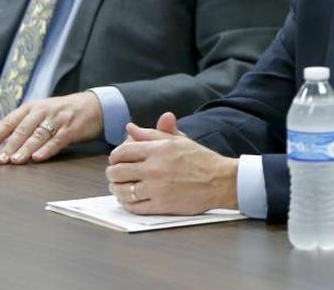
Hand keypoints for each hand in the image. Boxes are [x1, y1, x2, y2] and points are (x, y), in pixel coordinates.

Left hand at [0, 92, 102, 163]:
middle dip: (10, 146)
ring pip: (38, 136)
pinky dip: (47, 149)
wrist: (94, 105)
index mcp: (32, 107)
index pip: (10, 120)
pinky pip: (57, 140)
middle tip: (0, 159)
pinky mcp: (72, 129)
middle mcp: (43, 111)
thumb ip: (26, 125)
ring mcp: (58, 119)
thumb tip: (4, 144)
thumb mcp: (43, 112)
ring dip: (25, 149)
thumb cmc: (64, 112)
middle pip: (23, 129)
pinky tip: (38, 157)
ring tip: (16, 161)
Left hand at [106, 112, 238, 214]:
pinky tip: (129, 199)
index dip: (115, 157)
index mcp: (157, 149)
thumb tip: (130, 128)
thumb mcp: (177, 140)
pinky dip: (127, 204)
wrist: (220, 181)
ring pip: (122, 191)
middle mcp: (154, 168)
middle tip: (116, 175)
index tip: (117, 161)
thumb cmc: (200, 159)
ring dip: (117, 189)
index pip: (121, 153)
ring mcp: (156, 189)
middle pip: (117, 172)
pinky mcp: (161, 205)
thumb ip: (151, 133)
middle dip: (113, 173)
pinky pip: (133, 206)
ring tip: (120, 188)